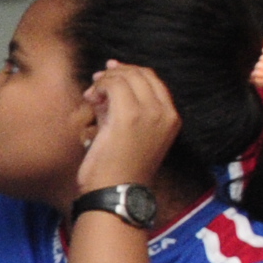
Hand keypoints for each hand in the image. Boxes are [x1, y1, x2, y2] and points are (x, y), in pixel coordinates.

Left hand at [77, 62, 181, 194]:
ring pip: (127, 77)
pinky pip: (114, 85)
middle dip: (116, 73)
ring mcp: (150, 113)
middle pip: (142, 74)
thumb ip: (120, 109)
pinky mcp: (129, 116)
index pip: (153, 80)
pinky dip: (100, 86)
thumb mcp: (127, 133)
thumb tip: (105, 88)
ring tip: (91, 95)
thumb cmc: (118, 168)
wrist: (117, 191)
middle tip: (97, 81)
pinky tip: (91, 98)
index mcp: (171, 117)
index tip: (110, 72)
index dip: (130, 71)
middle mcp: (165, 112)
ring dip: (105, 80)